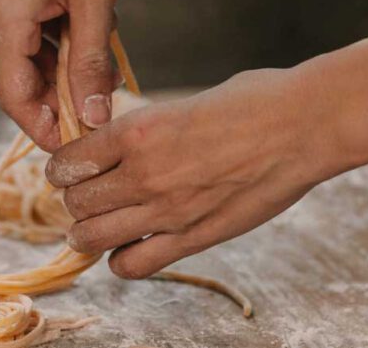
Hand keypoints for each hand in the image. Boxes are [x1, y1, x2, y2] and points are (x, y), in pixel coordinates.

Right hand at [0, 0, 121, 150]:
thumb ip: (91, 60)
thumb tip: (93, 112)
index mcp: (5, 21)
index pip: (16, 98)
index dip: (44, 128)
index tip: (74, 146)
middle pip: (22, 81)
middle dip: (61, 100)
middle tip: (101, 110)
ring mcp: (1, 3)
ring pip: (32, 58)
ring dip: (67, 72)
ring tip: (104, 74)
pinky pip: (35, 34)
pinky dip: (62, 46)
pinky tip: (92, 41)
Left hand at [45, 69, 364, 278]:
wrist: (304, 125)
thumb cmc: (252, 102)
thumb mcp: (182, 103)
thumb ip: (145, 130)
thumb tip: (119, 145)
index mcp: (136, 130)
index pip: (67, 161)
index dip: (62, 167)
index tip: (70, 169)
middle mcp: (143, 173)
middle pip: (76, 201)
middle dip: (74, 199)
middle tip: (84, 196)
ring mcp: (167, 210)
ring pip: (92, 237)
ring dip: (87, 233)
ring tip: (94, 227)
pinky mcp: (194, 238)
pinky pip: (133, 265)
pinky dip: (121, 260)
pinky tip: (130, 247)